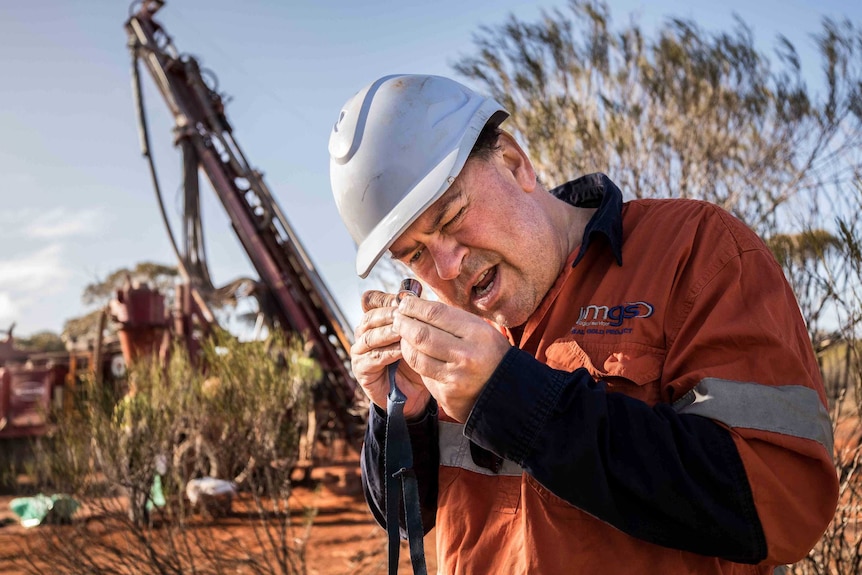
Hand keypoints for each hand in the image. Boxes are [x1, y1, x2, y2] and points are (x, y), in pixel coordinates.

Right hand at [351, 290, 430, 417]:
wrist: (416, 393)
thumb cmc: (418, 359)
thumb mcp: (419, 334)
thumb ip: (414, 315)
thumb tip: (414, 290)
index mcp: (375, 320)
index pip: (372, 301)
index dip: (386, 299)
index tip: (405, 300)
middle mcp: (364, 333)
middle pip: (370, 317)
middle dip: (388, 314)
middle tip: (406, 314)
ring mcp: (360, 352)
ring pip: (369, 336)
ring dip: (388, 332)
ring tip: (405, 331)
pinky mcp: (361, 370)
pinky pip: (372, 358)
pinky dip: (387, 352)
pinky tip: (402, 351)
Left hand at [393, 296, 511, 422]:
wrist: (505, 391)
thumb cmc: (489, 353)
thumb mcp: (479, 329)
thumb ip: (451, 319)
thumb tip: (416, 304)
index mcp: (477, 333)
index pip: (436, 313)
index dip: (414, 306)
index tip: (404, 302)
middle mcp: (466, 355)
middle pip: (421, 335)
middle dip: (403, 324)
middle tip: (397, 318)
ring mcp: (455, 377)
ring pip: (416, 356)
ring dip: (404, 343)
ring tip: (403, 335)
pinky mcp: (446, 394)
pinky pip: (423, 374)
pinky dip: (415, 361)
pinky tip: (414, 354)